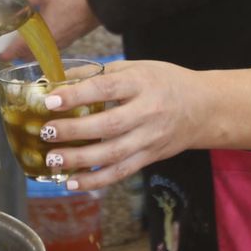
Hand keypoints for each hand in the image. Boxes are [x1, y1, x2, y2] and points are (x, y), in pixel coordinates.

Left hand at [1, 0, 98, 60]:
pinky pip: (47, 51)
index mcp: (41, 34)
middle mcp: (49, 44)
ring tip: (17, 42)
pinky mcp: (65, 43)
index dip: (6, 54)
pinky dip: (38, 49)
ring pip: (38, 56)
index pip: (19, 49)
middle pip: (27, 56)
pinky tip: (35, 38)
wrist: (97, 4)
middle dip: (15, 54)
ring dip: (27, 52)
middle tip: (5, 46)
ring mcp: (58, 46)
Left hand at [38, 59, 207, 190]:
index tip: (51, 100)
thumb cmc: (165, 82)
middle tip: (46, 131)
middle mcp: (147, 112)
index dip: (77, 95)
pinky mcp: (150, 157)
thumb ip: (97, 73)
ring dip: (79, 159)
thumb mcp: (135, 67)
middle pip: (108, 125)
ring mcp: (150, 138)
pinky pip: (121, 172)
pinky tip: (73, 182)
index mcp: (140, 83)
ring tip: (52, 159)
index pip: (105, 89)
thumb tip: (58, 79)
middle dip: (74, 130)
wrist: (204, 108)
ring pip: (112, 154)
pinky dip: (96, 180)